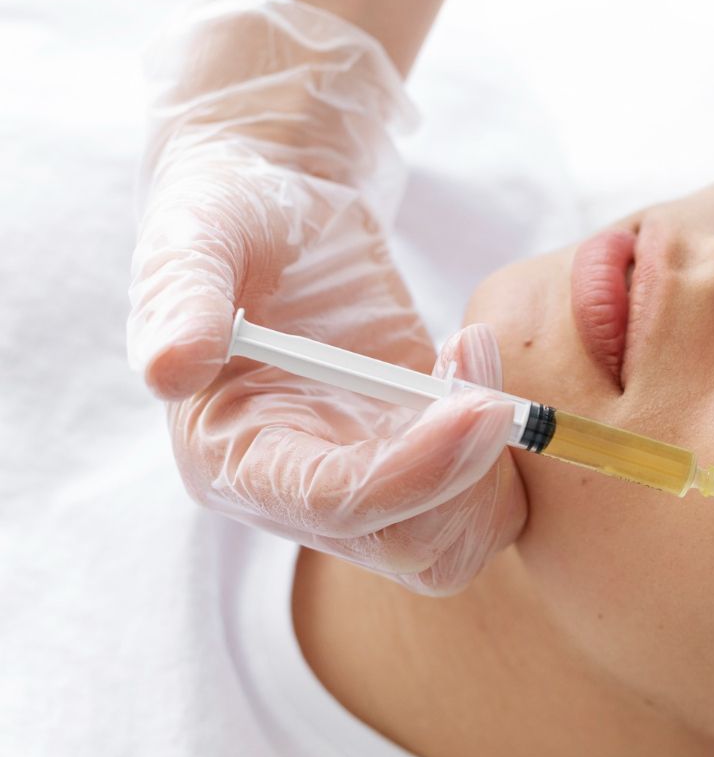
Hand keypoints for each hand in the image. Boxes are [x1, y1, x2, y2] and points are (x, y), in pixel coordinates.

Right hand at [128, 0, 523, 593]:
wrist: (285, 209)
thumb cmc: (233, 215)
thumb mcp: (198, 234)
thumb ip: (181, 297)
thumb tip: (168, 368)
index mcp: (231, 460)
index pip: (338, 506)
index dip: (418, 470)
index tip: (482, 405)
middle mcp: (297, 496)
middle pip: (411, 547)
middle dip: (468, 471)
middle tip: (477, 362)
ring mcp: (363, 486)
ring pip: (457, 541)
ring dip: (492, 460)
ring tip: (468, 351)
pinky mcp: (414, 465)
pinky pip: (483, 502)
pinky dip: (503, 450)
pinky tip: (472, 364)